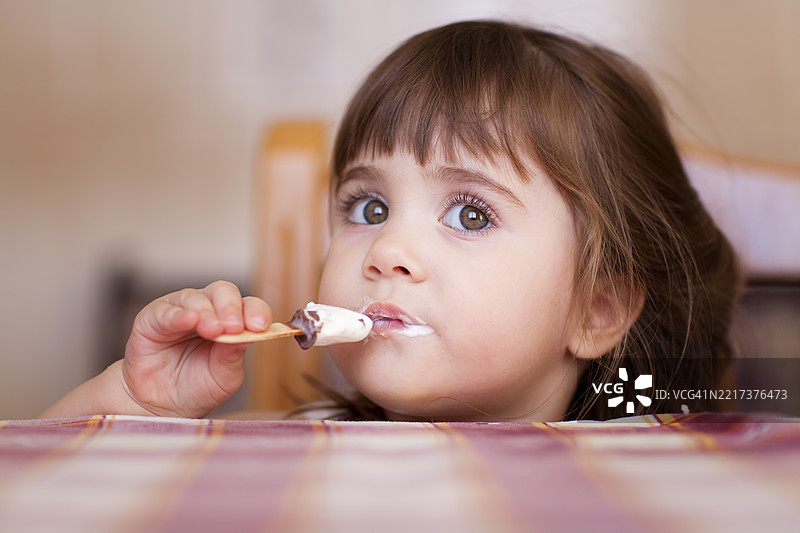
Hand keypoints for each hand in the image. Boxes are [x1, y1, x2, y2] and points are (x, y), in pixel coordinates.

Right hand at [121, 280, 271, 417]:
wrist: (163, 407)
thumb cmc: (197, 387)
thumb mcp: (224, 375)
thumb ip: (234, 354)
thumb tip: (246, 334)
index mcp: (231, 321)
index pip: (249, 305)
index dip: (256, 311)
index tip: (260, 326)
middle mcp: (207, 309)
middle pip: (223, 292)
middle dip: (231, 308)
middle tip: (235, 328)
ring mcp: (180, 311)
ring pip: (195, 297)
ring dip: (207, 312)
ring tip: (214, 331)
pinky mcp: (153, 318)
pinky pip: (165, 311)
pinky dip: (179, 315)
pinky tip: (190, 321)